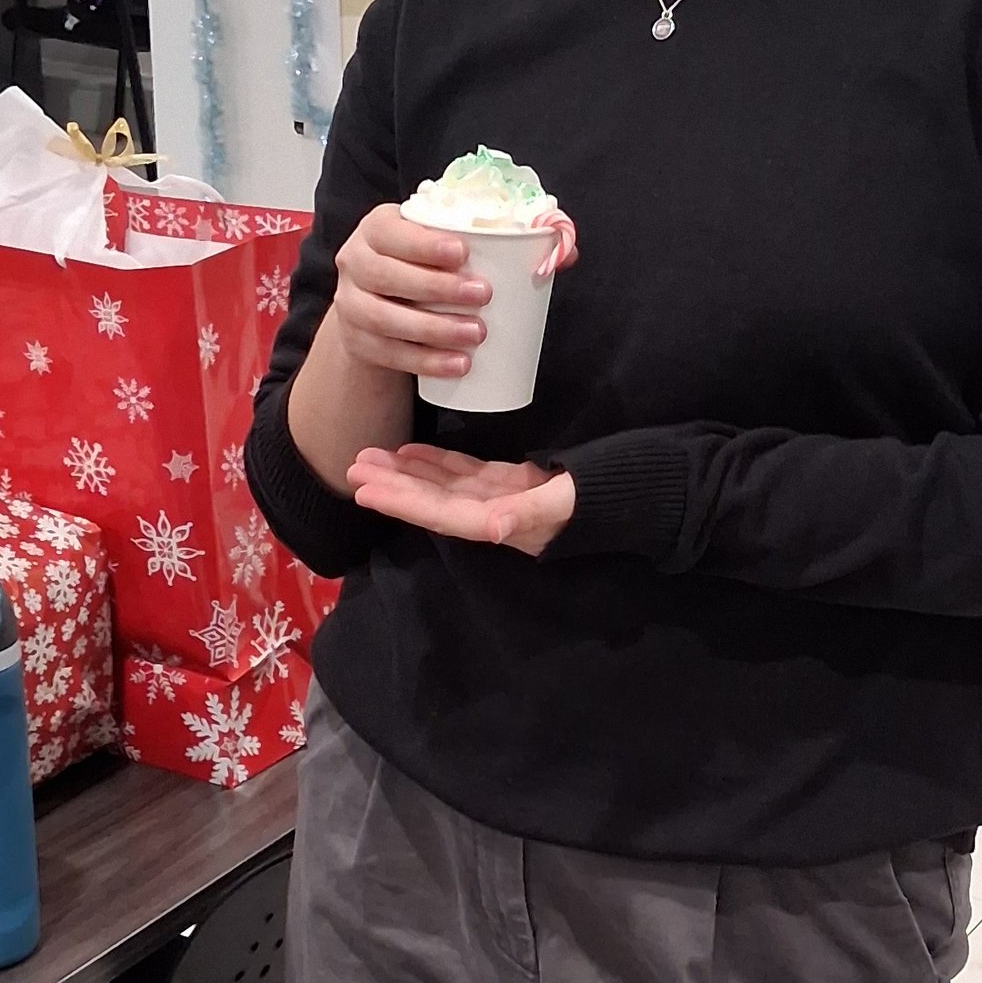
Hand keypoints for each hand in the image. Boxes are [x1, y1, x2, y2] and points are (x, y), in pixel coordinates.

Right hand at [325, 203, 577, 385]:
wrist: (379, 305)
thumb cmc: (426, 267)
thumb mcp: (448, 248)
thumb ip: (501, 243)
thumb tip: (567, 253)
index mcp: (378, 228)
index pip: (392, 231)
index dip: (423, 243)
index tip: (463, 253)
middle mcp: (355, 262)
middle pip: (387, 275)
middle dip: (436, 287)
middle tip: (483, 296)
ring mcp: (350, 305)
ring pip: (385, 318)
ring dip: (433, 329)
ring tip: (476, 335)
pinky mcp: (358, 342)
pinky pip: (389, 354)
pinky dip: (425, 361)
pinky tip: (457, 365)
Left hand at [345, 444, 576, 556]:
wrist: (628, 492)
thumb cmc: (599, 497)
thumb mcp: (567, 503)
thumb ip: (530, 514)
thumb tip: (494, 530)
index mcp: (501, 524)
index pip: (442, 516)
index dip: (403, 504)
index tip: (365, 492)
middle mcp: (492, 517)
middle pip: (433, 503)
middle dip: (394, 486)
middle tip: (353, 467)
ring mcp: (499, 500)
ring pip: (442, 487)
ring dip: (406, 474)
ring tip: (369, 458)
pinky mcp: (508, 483)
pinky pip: (463, 473)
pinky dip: (436, 464)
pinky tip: (409, 452)